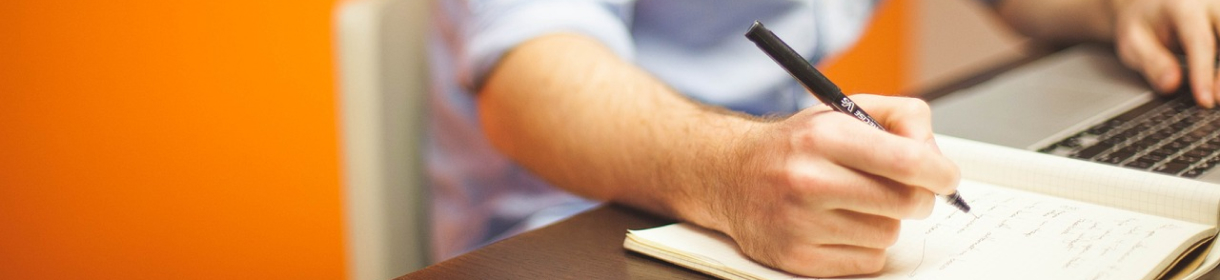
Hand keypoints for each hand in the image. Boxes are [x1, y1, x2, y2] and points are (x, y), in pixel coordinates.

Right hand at [697, 95, 960, 276]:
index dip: (940, 172)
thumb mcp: (843, 111)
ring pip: (888, 234)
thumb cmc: (796, 145)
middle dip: (917, 197)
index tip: (945, 177)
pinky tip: (840, 226)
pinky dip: (864, 246)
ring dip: (884, 221)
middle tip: (904, 189)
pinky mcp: (796, 258)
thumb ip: (900, 118)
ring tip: (855, 204)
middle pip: (906, 203)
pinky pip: (867, 261)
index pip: (907, 161)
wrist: (730, 175)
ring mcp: (800, 223)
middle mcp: (808, 179)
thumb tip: (936, 156)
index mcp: (823, 137)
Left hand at [1110, 0, 1219, 106]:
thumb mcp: (1133, 41)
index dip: (1204, 73)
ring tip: (1218, 95)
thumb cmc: (1143, 23)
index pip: (1200, 42)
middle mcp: (1211, 5)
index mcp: (1184, 7)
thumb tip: (1171, 85)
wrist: (1149, 4)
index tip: (1205, 100)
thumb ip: (1151, 62)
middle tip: (1217, 100)